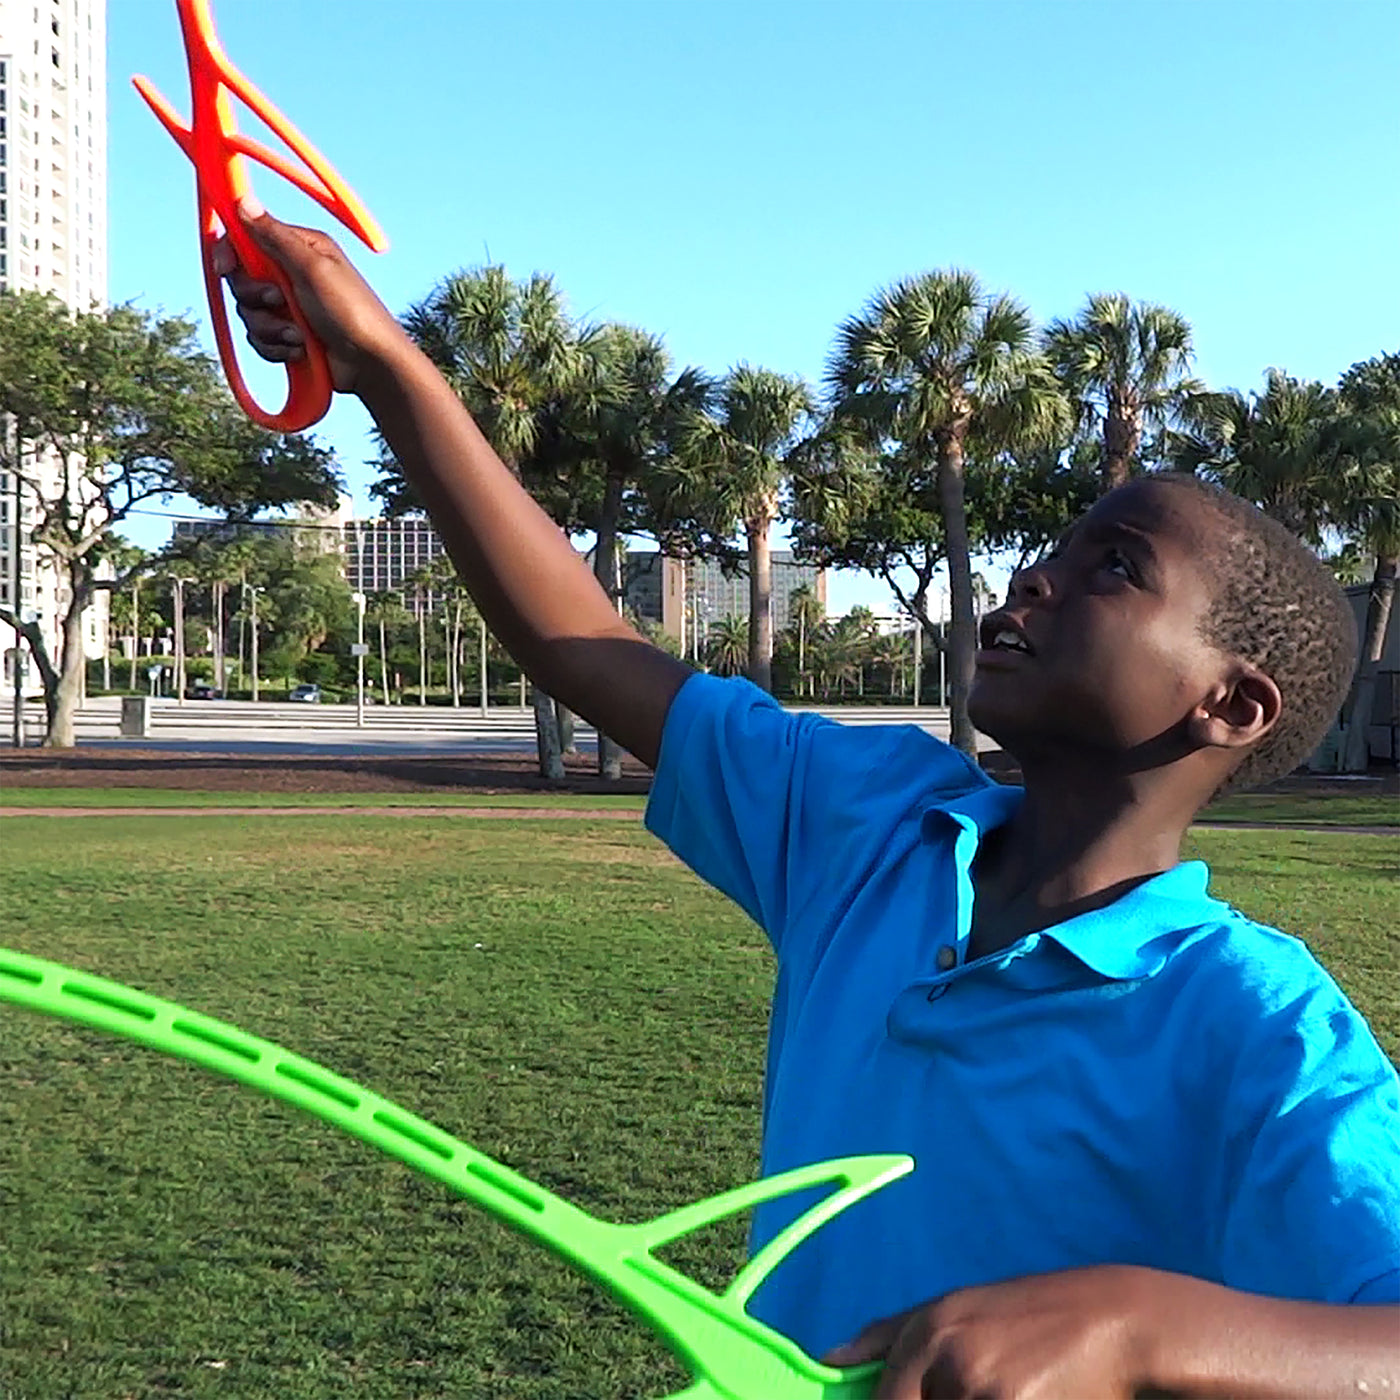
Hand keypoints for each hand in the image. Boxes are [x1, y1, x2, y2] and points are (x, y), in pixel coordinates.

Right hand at [211, 196, 408, 395]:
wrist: (370, 365)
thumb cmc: (352, 312)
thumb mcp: (313, 268)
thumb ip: (275, 237)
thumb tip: (243, 201)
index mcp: (299, 248)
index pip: (246, 238)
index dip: (229, 252)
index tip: (225, 268)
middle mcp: (291, 273)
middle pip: (241, 280)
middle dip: (257, 298)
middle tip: (281, 302)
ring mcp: (289, 306)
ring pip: (249, 313)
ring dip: (271, 328)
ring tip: (300, 336)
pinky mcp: (288, 335)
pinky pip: (259, 339)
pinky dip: (276, 348)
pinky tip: (301, 351)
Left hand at [821, 1264, 1156, 1399]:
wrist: (1116, 1320)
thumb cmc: (1031, 1321)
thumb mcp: (957, 1312)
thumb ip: (889, 1335)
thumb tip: (828, 1359)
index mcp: (923, 1328)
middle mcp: (941, 1351)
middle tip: (985, 1391)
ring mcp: (975, 1381)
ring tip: (1011, 1392)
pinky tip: (1030, 1399)